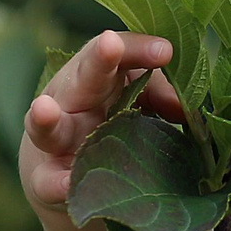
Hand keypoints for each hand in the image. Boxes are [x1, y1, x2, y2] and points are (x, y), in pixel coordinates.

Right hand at [19, 29, 182, 215]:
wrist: (68, 177)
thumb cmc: (109, 125)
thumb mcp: (133, 105)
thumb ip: (158, 97)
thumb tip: (186, 107)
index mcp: (99, 78)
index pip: (119, 54)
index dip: (139, 49)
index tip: (166, 51)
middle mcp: (72, 101)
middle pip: (84, 77)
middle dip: (98, 60)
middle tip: (110, 44)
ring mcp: (56, 140)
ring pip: (48, 126)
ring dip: (46, 119)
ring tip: (44, 109)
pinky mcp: (46, 178)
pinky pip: (47, 181)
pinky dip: (56, 184)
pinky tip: (65, 186)